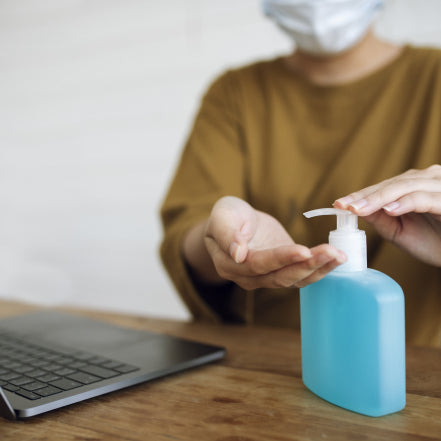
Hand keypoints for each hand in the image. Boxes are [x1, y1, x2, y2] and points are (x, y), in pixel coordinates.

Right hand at [204, 196, 345, 289]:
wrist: (235, 221)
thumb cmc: (226, 216)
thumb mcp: (222, 216)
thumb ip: (226, 234)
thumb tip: (238, 254)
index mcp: (231, 265)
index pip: (258, 265)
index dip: (281, 258)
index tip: (303, 250)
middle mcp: (249, 278)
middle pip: (280, 276)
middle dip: (307, 265)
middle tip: (332, 252)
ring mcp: (267, 277)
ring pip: (294, 279)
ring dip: (318, 268)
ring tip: (339, 255)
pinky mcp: (283, 270)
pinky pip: (302, 274)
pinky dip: (320, 268)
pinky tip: (337, 258)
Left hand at [334, 165, 440, 266]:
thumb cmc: (436, 243)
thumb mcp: (401, 233)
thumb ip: (381, 219)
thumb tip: (354, 209)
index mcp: (416, 186)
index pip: (384, 188)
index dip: (360, 195)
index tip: (338, 204)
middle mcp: (429, 180)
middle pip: (391, 184)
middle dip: (365, 196)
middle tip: (343, 205)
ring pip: (405, 187)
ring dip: (379, 198)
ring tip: (358, 208)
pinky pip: (425, 198)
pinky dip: (406, 203)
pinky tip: (388, 210)